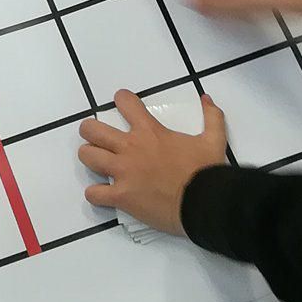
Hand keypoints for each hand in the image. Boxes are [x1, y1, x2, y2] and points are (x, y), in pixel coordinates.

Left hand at [79, 88, 227, 234]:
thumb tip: (207, 98)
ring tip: (99, 163)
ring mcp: (123, 172)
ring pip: (87, 156)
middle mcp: (130, 148)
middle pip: (92, 129)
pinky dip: (96, 194)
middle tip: (98, 138)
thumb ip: (211, 117)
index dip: (121, 99)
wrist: (204, 203)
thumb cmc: (205, 171)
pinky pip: (94, 194)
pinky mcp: (120, 196)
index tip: (122, 103)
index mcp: (149, 132)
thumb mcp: (214, 140)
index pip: (126, 102)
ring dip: (90, 158)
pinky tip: (104, 194)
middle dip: (90, 131)